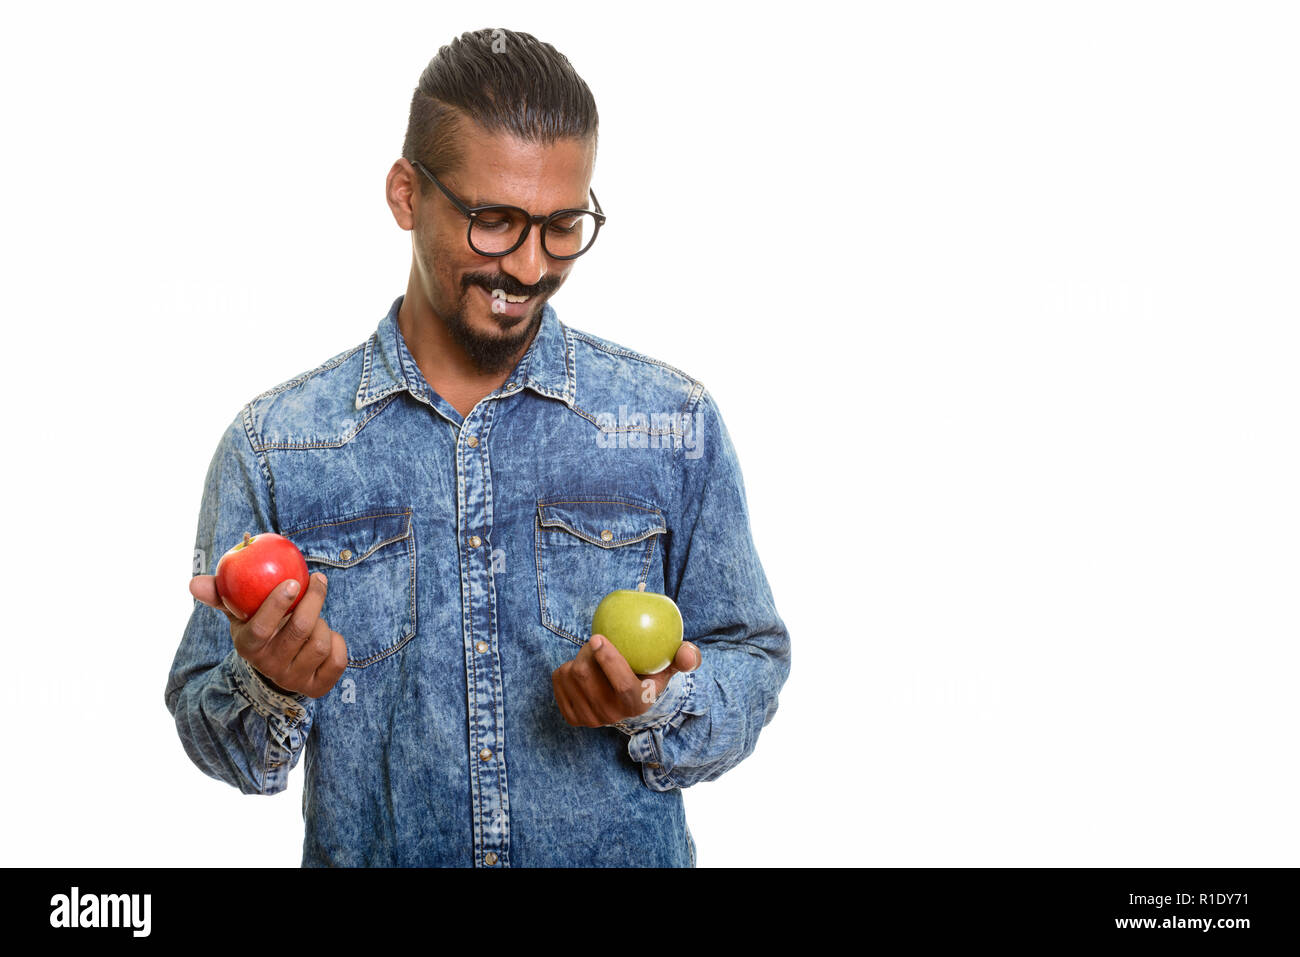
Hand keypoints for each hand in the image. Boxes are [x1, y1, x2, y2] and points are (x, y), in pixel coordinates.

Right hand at [189, 572, 347, 698]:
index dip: (277, 605)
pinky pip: (338, 659)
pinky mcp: (318, 687)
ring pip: (321, 643)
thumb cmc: (259, 628)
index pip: (260, 628)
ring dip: (324, 622)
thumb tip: (194, 583)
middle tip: (318, 580)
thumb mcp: (239, 613)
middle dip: (312, 601)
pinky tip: (328, 635)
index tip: (293, 581)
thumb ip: (220, 596)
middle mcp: (270, 667)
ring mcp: (294, 680)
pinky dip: (338, 641)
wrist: (277, 665)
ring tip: (315, 618)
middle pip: (299, 630)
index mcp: (248, 647)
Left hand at [552, 635, 700, 727]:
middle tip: (595, 640)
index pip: (622, 686)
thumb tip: (688, 652)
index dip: (608, 661)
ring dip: (577, 658)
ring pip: (571, 676)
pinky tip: (580, 670)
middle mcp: (613, 716)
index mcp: (638, 704)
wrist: (626, 696)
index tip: (598, 637)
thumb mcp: (669, 665)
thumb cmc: (649, 672)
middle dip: (587, 651)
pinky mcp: (571, 716)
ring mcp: (590, 719)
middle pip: (587, 677)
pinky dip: (566, 668)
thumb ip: (685, 657)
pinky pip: (559, 681)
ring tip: (591, 657)